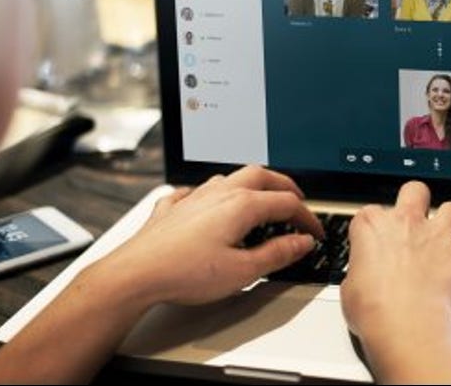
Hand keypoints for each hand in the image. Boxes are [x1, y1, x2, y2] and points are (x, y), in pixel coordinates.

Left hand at [94, 165, 323, 305]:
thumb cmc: (184, 273)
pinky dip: (209, 195)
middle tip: (297, 200)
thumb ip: (277, 254)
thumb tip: (301, 242)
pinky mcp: (171, 209)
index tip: (315, 233)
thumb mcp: (243, 271)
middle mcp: (218, 194)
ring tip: (260, 198)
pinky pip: (194, 191)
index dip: (307, 217)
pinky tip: (206, 203)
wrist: (135, 274)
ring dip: (251, 185)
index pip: (287, 203)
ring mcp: (193, 198)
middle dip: (284, 186)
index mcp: (241, 206)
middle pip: (262, 176)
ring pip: (229, 178)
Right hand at [340, 181, 450, 382]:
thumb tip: (364, 278)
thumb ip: (360, 272)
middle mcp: (406, 222)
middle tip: (416, 215)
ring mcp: (439, 234)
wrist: (404, 324)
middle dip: (417, 200)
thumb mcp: (349, 289)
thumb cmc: (375, 311)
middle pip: (414, 191)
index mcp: (372, 226)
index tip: (377, 241)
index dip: (377, 227)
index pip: (372, 213)